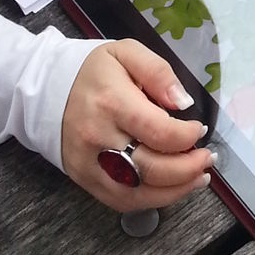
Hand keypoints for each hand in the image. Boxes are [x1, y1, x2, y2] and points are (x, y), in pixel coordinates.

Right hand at [61, 39, 213, 210]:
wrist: (46, 91)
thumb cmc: (93, 72)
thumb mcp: (126, 53)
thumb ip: (158, 72)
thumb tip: (183, 102)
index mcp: (112, 103)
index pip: (159, 132)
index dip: (186, 136)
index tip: (199, 129)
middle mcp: (98, 138)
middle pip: (151, 168)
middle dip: (188, 168)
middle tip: (207, 158)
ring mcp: (89, 164)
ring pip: (139, 193)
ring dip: (176, 190)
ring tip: (198, 177)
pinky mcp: (85, 180)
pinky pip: (123, 201)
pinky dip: (152, 199)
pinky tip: (171, 188)